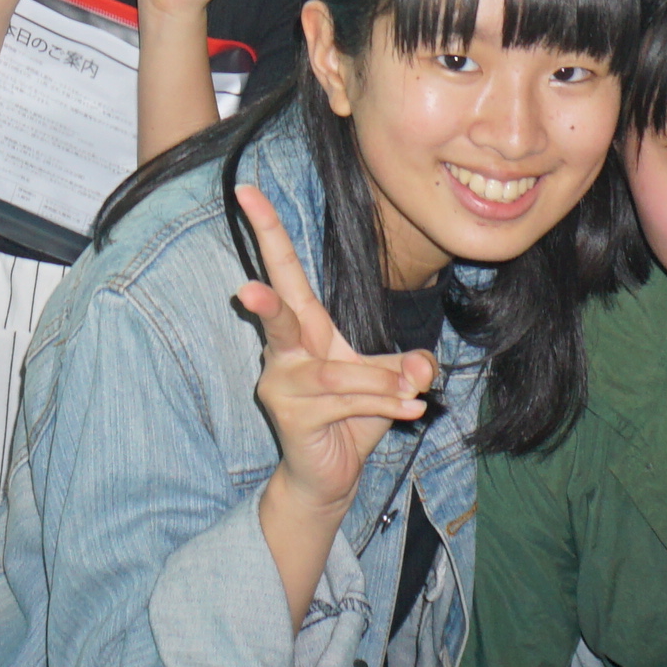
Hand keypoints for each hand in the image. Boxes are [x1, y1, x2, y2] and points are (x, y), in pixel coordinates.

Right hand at [235, 184, 430, 513]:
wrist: (329, 477)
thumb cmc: (351, 418)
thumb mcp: (386, 384)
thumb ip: (404, 368)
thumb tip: (421, 366)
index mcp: (304, 328)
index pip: (284, 270)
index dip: (266, 229)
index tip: (245, 189)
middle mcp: (284, 350)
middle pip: (276, 314)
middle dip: (263, 300)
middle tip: (245, 289)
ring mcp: (282, 385)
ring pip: (334, 372)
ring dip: (379, 381)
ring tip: (411, 395)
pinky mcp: (291, 417)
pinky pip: (342, 400)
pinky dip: (380, 402)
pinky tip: (408, 411)